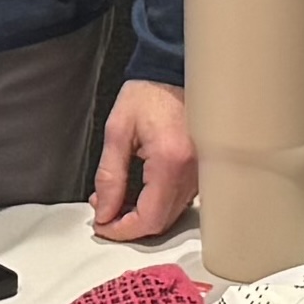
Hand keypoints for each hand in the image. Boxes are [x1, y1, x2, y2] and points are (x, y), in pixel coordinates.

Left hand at [90, 79, 195, 237]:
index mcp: (170, 162)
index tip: (101, 224)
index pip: (148, 218)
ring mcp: (201, 174)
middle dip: (128, 225)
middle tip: (104, 212)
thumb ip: (109, 177)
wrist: (173, 73)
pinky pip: (179, 202)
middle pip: (161, 223)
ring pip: (170, 216)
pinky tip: (137, 193)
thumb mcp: (117, 132)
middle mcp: (192, 172)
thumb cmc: (149, 94)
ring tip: (116, 199)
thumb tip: (104, 211)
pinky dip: (156, 205)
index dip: (121, 229)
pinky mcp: (201, 172)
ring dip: (141, 216)